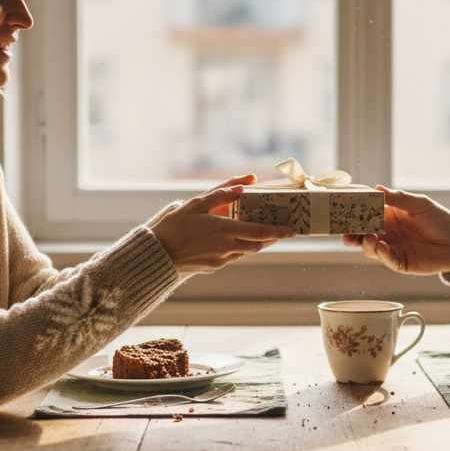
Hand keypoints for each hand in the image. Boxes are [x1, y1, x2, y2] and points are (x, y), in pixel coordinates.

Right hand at [150, 174, 294, 273]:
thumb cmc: (174, 226)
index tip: (292, 230)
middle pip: (258, 244)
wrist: (157, 255)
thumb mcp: (196, 203)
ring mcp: (221, 259)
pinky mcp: (215, 266)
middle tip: (283, 229)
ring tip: (263, 231)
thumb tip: (245, 183)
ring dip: (257, 242)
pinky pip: (234, 256)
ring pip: (247, 251)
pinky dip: (242, 247)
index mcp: (223, 230)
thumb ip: (222, 192)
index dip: (278, 232)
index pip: (259, 232)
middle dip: (272, 237)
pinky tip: (238, 239)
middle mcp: (226, 247)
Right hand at [342, 187, 449, 276]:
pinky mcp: (398, 262)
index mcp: (388, 213)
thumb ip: (399, 199)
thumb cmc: (439, 220)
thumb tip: (378, 189)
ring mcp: (390, 246)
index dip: (353, 206)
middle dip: (350, 229)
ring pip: (368, 246)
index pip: (365, 209)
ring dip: (364, 242)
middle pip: (361, 230)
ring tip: (368, 238)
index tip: (340, 202)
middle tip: (344, 227)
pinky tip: (381, 246)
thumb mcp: (420, 204)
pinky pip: (385, 258)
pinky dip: (380, 253)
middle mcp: (385, 230)